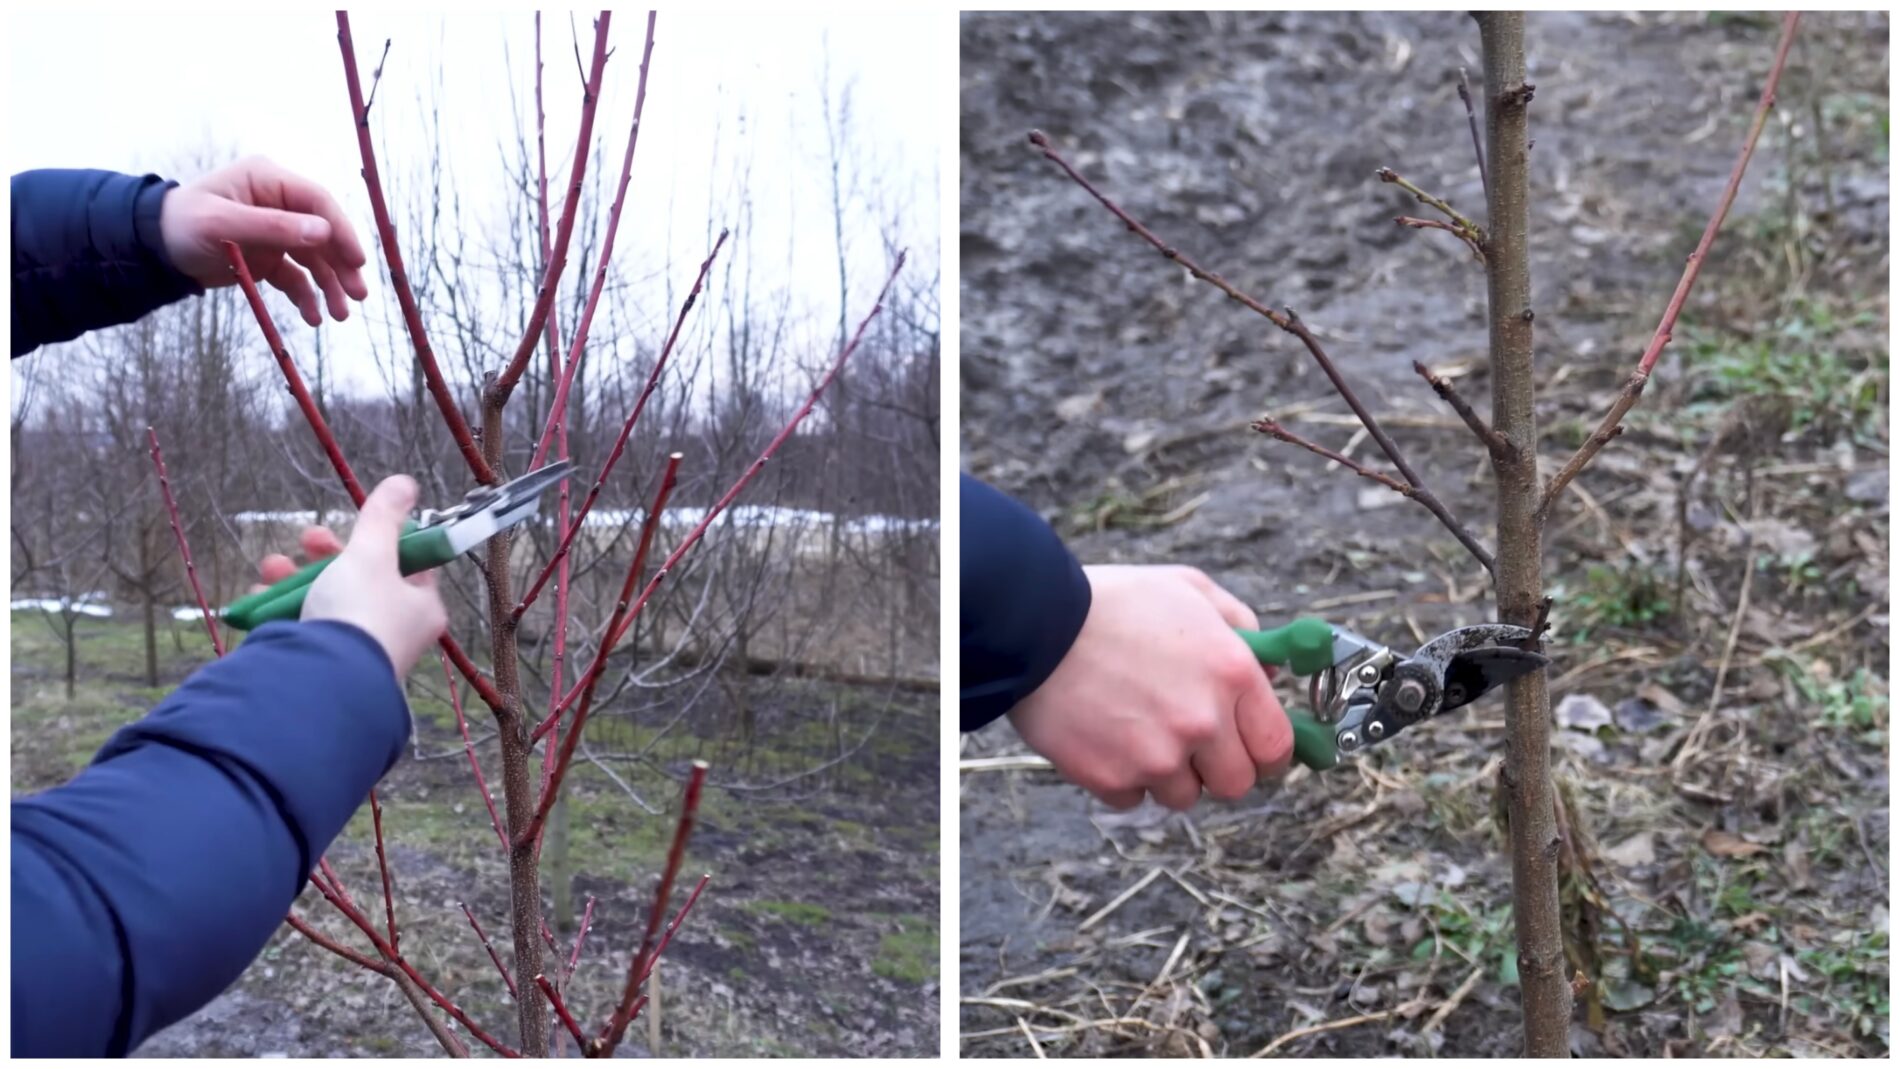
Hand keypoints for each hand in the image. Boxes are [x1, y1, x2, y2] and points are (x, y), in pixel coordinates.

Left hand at [159, 156, 369, 326]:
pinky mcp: (271, 256)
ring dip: (330, 286)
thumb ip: (274, 227)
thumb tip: (323, 232)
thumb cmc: (181, 225)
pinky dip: (307, 296)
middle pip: (324, 233)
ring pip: (316, 259)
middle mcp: (279, 203)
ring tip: (340, 315)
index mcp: (269, 181)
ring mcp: (278, 231)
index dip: (341, 230)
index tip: (357, 260)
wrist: (153, 249)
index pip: (318, 202)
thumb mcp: (224, 224)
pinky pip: (297, 277)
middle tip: (359, 296)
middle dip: (342, 265)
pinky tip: (313, 317)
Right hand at [255, 476, 446, 677]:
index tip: (358, 526)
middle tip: (306, 539)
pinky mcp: (319, 663)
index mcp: (420, 608)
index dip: (383, 541)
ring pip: (325, 601)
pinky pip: (300, 627)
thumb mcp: (371, 554)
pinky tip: (258, 598)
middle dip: (325, 555)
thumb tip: (404, 483)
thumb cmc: (357, 612)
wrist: (318, 681)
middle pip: (361, 580)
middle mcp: (394, 632)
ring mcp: (355, 650)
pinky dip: (279, 609)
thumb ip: (382, 518)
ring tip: (272, 566)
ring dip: (294, 578)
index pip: (409, 565)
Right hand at [1008, 565, 1293, 810]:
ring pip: (1184, 795)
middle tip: (1191, 742)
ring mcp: (1156, 756)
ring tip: (1137, 729)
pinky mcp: (1111, 778)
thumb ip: (1241, 625)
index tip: (1251, 747)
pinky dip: (1123, 777)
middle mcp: (1202, 722)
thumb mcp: (1188, 588)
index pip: (1277, 746)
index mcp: (1231, 673)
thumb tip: (1268, 670)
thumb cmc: (1109, 602)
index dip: (1266, 751)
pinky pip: (1134, 797)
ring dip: (1168, 772)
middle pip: (1237, 784)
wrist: (1031, 623)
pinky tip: (1105, 736)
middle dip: (1217, 766)